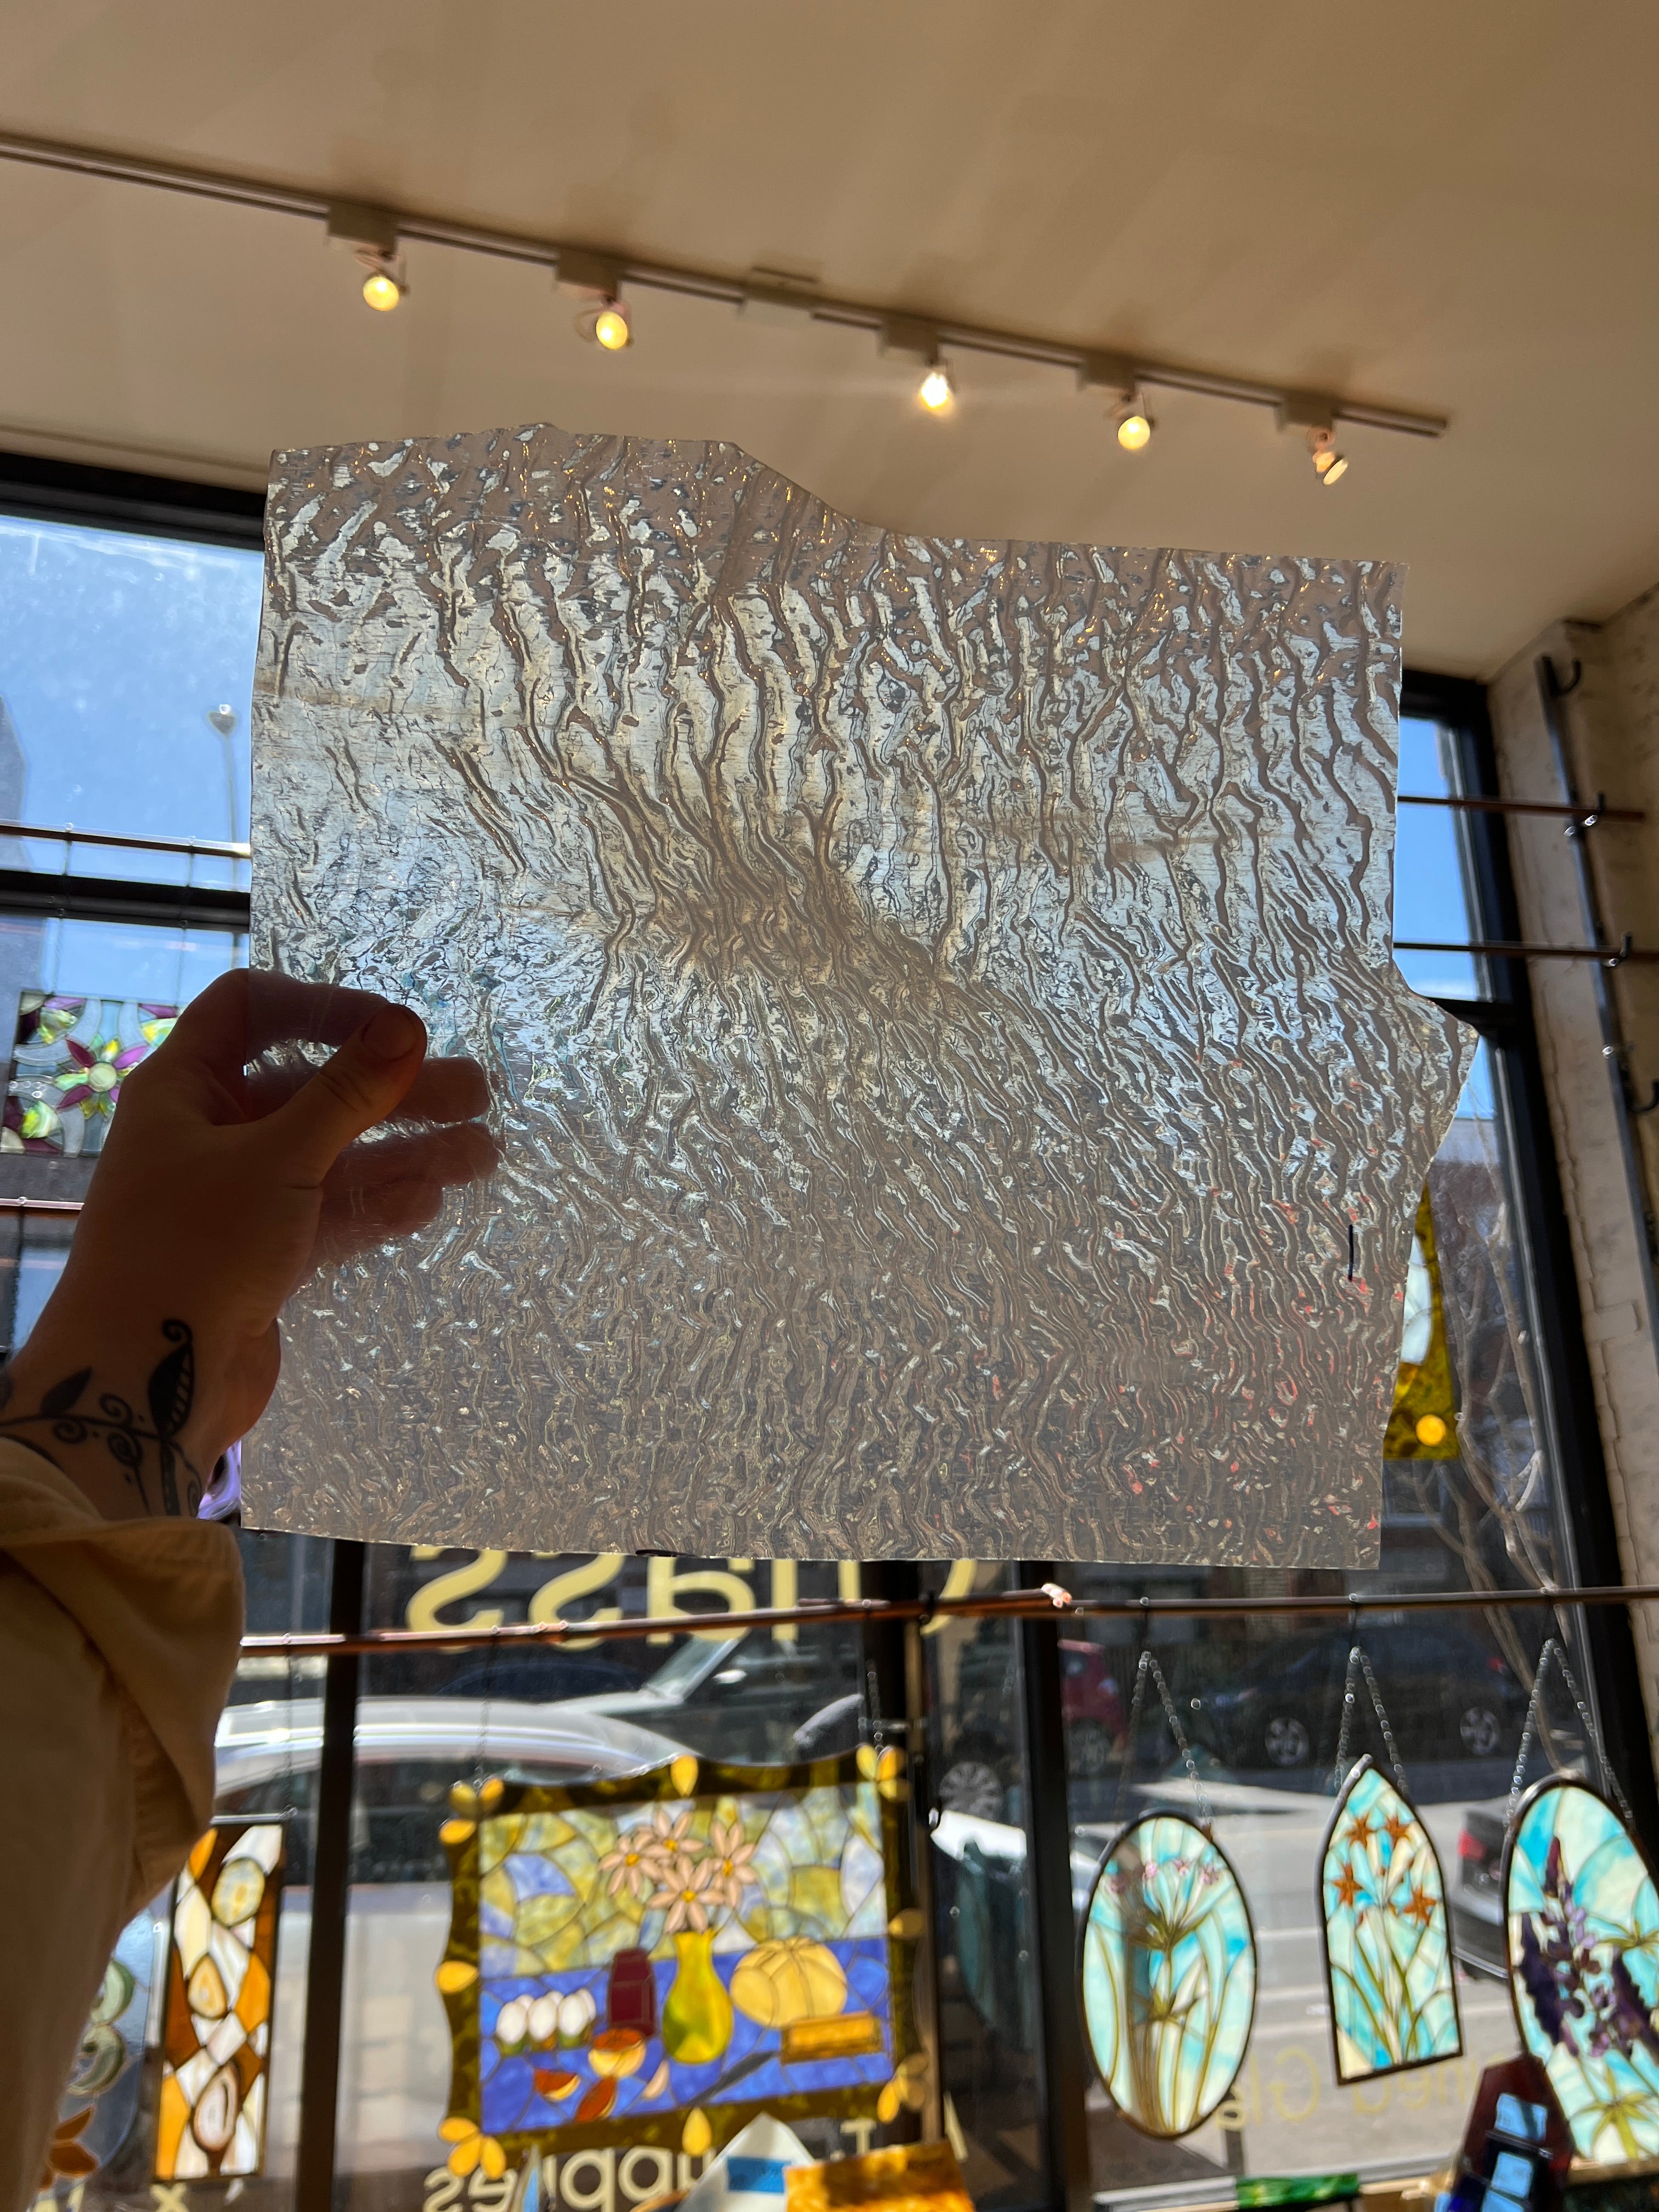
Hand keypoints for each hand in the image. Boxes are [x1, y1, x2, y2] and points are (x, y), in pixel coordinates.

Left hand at [0, 970, 495, 1519]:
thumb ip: (347, 1093)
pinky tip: (431, 1203)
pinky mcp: (261, 1255)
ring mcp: (235, 1197)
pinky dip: (377, 1205)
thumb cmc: (194, 1248)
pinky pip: (328, 1213)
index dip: (325, 1007)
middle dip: (394, 1091)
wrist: (142, 1383)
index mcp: (183, 1088)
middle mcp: (206, 1133)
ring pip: (331, 1156)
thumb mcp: (278, 1159)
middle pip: (311, 1087)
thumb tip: (407, 1026)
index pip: (251, 1009)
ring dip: (404, 1152)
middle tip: (475, 1096)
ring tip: (482, 1157)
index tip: (398, 1030)